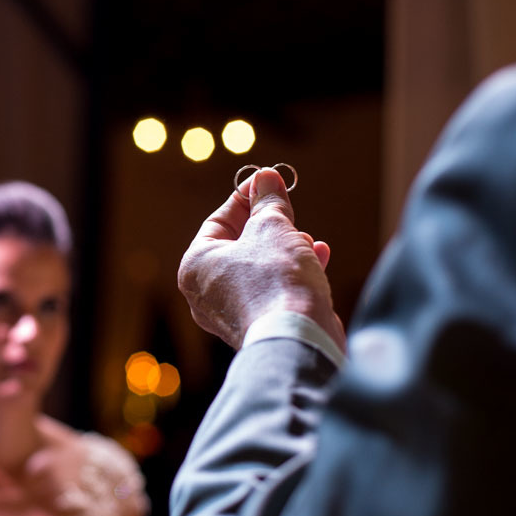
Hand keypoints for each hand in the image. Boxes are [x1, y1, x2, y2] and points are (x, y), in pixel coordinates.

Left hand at [177, 167, 344, 350]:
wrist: (298, 338)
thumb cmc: (275, 280)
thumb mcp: (272, 227)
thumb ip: (268, 201)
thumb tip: (266, 178)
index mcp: (196, 265)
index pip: (218, 222)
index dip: (245, 198)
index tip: (267, 182)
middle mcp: (206, 292)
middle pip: (239, 245)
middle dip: (269, 226)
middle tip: (288, 208)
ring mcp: (232, 312)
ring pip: (259, 268)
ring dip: (285, 248)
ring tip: (307, 238)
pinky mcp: (260, 325)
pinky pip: (273, 290)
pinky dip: (293, 272)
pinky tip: (319, 256)